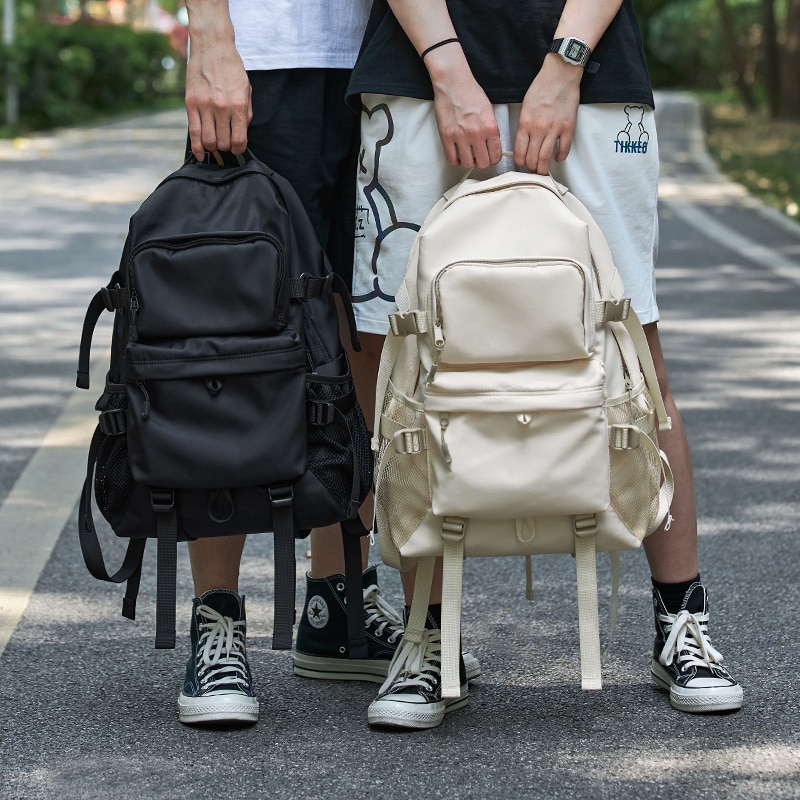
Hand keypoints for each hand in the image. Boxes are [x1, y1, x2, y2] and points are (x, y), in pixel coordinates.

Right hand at [185, 29, 251, 160]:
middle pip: (223, 144)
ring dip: (213, 148)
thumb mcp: (246, 90)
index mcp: (238, 105)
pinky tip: (201, 155)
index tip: (237, 148)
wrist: (212, 46)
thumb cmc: (232, 69)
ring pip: (208, 141)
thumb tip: (240, 136)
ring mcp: (204, 106)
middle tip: (226, 143)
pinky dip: (197, 148)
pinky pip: (193, 133)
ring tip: (215, 143)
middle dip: (226, 148)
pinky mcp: (191, 104)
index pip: (239, 141)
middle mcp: (221, 108)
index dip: (239, 149)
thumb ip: (245, 114)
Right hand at [426, 49, 501, 168]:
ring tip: (468, 154)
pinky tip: (458, 154)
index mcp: (489, 127)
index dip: (493, 158)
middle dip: (482, 161)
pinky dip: (456, 160)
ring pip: (468, 164)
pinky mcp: (446, 137)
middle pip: (483, 163)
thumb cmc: (471, 94)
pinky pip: (452, 159)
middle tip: (479, 155)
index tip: (490, 156)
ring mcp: (460, 136)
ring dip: (469, 161)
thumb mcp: (489, 111)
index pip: (496, 155)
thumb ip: (492, 130)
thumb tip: (492, 146)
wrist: (453, 83)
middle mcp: (476, 134)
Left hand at [513, 55, 581, 174]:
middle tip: (532, 169)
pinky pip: (564, 150)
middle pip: (532, 158)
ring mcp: (554, 128)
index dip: (520, 162)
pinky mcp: (568, 127)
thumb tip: (523, 144)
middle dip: (531, 168)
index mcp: (525, 122)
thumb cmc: (542, 87)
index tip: (522, 164)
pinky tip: (557, 157)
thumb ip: (524, 125)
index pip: (519, 152)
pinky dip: (560, 157)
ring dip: (543, 168)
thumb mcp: (525, 105)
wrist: (561, 73)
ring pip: (546, 158)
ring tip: (543, 170)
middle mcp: (539, 128)